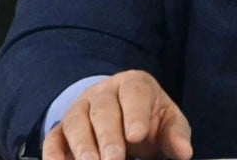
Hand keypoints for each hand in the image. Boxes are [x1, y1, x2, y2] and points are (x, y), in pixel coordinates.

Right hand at [42, 70, 192, 159]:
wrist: (124, 115)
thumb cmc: (149, 118)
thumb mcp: (168, 122)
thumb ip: (175, 135)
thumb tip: (184, 152)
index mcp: (133, 84)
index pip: (133, 93)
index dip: (134, 114)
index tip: (137, 136)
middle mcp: (103, 92)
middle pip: (102, 110)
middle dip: (108, 137)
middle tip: (114, 159)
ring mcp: (79, 109)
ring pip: (76, 123)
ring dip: (82, 146)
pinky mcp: (61, 129)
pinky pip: (53, 139)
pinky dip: (53, 153)